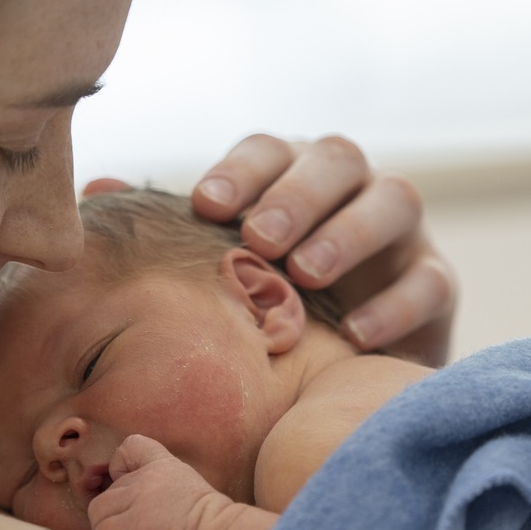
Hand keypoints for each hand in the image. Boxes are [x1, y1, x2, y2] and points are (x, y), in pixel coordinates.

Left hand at [85, 133, 458, 364]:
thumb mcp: (217, 275)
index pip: (269, 148)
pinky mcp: (437, 286)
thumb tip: (94, 191)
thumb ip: (166, 234)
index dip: (240, 169)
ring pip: (395, 199)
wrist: (343, 380)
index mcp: (292, 178)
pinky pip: (431, 280)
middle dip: (297, 193)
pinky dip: (395, 303)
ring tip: (305, 273)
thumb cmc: (265, 314)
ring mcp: (402, 235)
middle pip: (337, 157)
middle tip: (258, 239)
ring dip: (348, 231)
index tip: (204, 204)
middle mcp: (352, 191)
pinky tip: (353, 334)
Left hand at [88, 436, 223, 529]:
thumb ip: (163, 493)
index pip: (131, 446)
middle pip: (107, 494)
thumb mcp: (191, 496)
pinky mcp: (128, 525)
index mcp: (166, 467)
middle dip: (117, 517)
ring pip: (98, 513)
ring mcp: (136, 499)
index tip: (128, 490)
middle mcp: (146, 478)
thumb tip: (140, 513)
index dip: (119, 467)